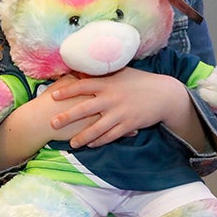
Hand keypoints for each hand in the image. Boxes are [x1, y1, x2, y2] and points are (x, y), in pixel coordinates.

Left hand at [50, 67, 186, 147]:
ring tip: (71, 143)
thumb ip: (102, 73)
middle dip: (67, 117)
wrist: (164, 95)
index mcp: (108, 83)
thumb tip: (81, 70)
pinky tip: (91, 145)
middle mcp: (112, 98)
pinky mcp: (129, 125)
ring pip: (97, 128)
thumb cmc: (139, 81)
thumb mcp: (121, 72)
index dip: (66, 91)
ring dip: (82, 137)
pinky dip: (100, 141)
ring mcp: (120, 113)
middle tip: (52, 123)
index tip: (53, 96)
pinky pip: (111, 135)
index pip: (82, 86)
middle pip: (84, 109)